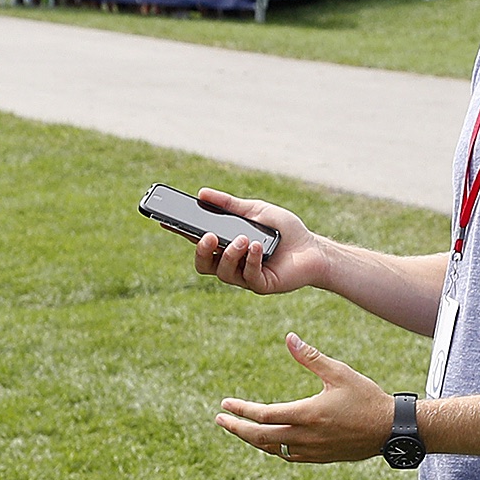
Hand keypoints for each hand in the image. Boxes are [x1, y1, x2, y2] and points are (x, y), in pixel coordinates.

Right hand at [187, 187, 323, 293]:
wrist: (313, 248)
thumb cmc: (284, 230)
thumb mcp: (255, 210)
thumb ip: (229, 204)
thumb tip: (202, 193)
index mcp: (227, 245)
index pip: (198, 240)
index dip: (180, 232)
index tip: (166, 220)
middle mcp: (231, 263)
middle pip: (203, 264)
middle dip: (202, 251)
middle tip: (208, 236)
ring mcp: (244, 277)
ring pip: (224, 272)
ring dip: (232, 254)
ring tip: (244, 239)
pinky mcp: (261, 286)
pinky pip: (248, 277)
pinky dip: (251, 259)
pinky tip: (257, 247)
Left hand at [217, 334, 394, 463]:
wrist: (390, 429)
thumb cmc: (367, 397)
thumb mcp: (339, 373)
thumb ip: (311, 357)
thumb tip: (289, 338)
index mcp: (307, 415)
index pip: (263, 416)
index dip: (242, 411)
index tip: (225, 405)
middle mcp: (305, 437)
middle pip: (260, 438)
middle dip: (237, 429)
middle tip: (220, 419)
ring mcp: (312, 451)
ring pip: (272, 449)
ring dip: (252, 440)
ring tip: (238, 429)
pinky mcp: (320, 458)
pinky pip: (287, 456)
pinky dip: (272, 448)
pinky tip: (268, 440)